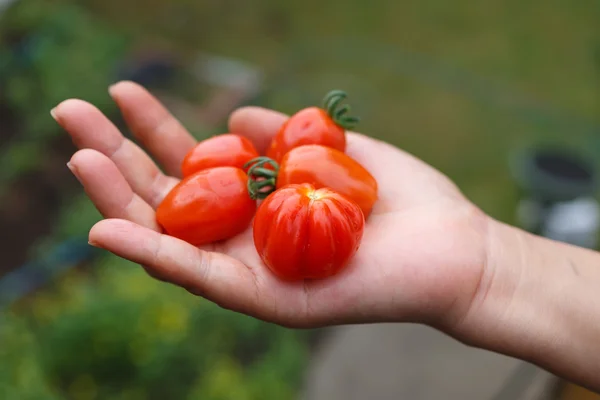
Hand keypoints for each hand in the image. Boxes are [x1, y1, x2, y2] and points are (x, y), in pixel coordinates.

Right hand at [53, 81, 490, 328]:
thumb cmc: (401, 200)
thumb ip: (282, 136)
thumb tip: (235, 115)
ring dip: (117, 200)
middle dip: (116, 155)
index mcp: (258, 202)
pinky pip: (198, 278)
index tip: (123, 88)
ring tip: (78, 156)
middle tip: (70, 111)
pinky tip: (106, 229)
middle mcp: (245, 237)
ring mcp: (249, 271)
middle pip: (166, 198)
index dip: (154, 129)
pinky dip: (151, 256)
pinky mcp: (264, 301)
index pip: (192, 165)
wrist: (452, 249)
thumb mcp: (333, 151)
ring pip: (168, 239)